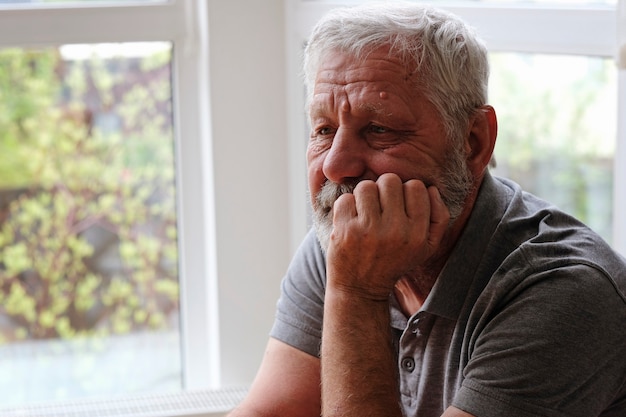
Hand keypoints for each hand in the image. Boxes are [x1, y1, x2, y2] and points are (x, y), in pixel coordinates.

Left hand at [326, 173, 449, 299]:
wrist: (360, 289)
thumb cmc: (394, 262)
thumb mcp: (427, 248)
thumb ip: (439, 218)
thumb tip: (431, 189)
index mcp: (417, 234)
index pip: (416, 187)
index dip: (406, 191)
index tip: (399, 206)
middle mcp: (395, 231)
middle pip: (390, 181)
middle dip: (384, 190)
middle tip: (379, 207)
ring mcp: (368, 230)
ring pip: (366, 186)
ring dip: (364, 196)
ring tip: (365, 212)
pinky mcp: (345, 231)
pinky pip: (346, 199)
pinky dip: (346, 207)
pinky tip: (351, 221)